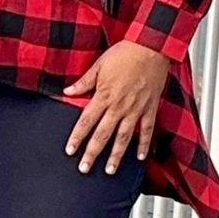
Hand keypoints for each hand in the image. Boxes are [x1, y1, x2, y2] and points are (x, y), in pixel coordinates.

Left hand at [61, 40, 169, 173]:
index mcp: (104, 95)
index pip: (86, 121)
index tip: (70, 150)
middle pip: (102, 135)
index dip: (77, 137)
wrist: (151, 47)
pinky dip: (144, 145)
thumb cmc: (126, 53)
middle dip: (92, 153)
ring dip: (116, 155)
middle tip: (84, 168)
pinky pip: (147, 130)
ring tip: (110, 170)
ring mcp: (136, 109)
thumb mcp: (99, 65)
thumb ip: (84, 82)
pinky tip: (140, 157)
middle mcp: (119, 106)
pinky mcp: (150, 108)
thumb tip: (67, 91)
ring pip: (124, 138)